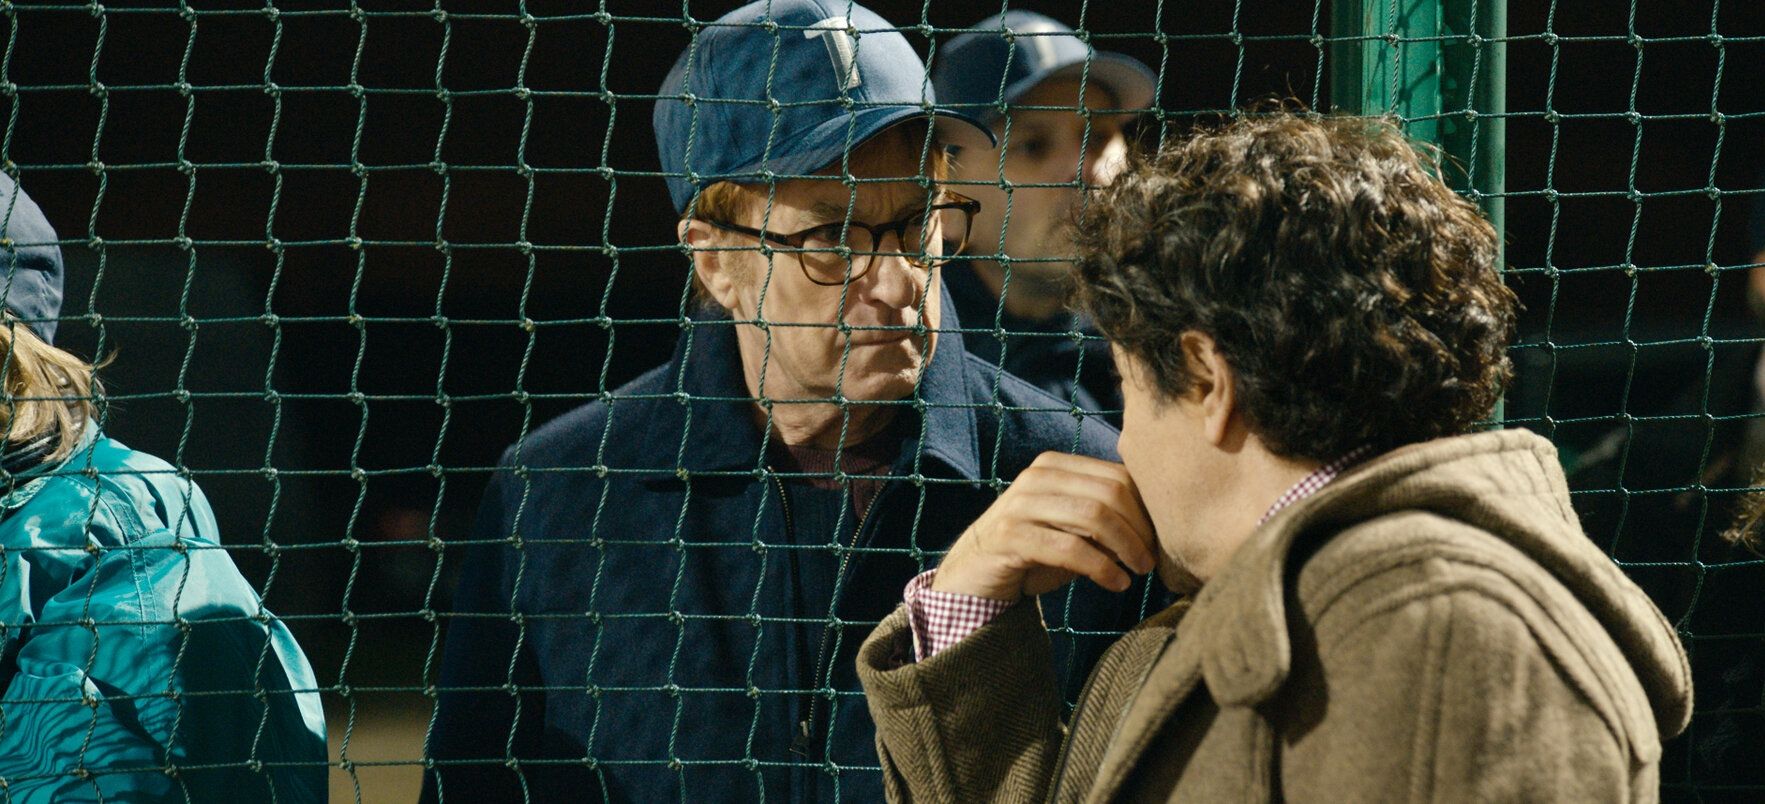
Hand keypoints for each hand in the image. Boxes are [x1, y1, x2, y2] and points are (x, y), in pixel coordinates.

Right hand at [931, 452, 1155, 600]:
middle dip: (1139, 529)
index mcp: (1054, 466)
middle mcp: (1037, 477)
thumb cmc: (1031, 552)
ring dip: (1126, 548)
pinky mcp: (1011, 536)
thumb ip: (1103, 519)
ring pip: (1093, 517)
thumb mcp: (1070, 530)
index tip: (1156, 541)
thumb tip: (1155, 529)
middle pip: (1110, 493)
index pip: (1116, 476)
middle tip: (1150, 561)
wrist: (972, 574)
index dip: (1145, 509)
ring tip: (1137, 572)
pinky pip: (1070, 549)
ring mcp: (1021, 504)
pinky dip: (1102, 568)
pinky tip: (1116, 584)